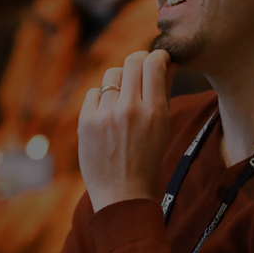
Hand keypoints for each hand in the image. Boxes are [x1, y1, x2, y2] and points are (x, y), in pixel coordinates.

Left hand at [77, 50, 175, 211]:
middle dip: (138, 60)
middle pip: (131, 62)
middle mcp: (130, 109)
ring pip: (112, 75)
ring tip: (123, 96)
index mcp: (155, 111)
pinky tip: (107, 115)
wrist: (122, 196)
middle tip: (140, 67)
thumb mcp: (162, 127)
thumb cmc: (147, 161)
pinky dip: (101, 100)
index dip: (157, 56)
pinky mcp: (86, 121)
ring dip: (119, 81)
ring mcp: (106, 115)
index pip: (154, 64)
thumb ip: (163, 92)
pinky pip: (94, 93)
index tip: (158, 59)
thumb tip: (167, 63)